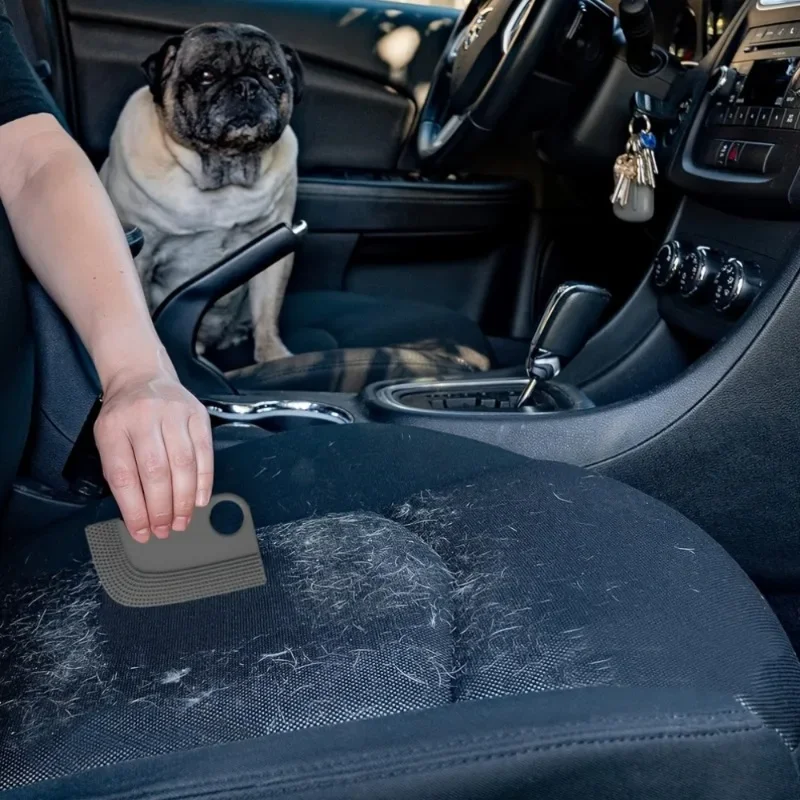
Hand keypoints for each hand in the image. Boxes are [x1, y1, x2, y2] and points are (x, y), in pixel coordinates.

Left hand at [94, 367, 213, 541]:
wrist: (143, 376)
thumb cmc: (124, 415)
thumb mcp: (108, 438)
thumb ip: (120, 472)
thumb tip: (140, 515)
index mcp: (114, 427)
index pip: (124, 476)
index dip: (135, 510)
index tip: (141, 531)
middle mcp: (144, 417)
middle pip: (156, 472)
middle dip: (162, 508)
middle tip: (165, 529)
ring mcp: (174, 413)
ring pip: (183, 465)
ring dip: (184, 500)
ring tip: (182, 520)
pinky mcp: (198, 414)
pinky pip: (205, 453)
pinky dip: (204, 481)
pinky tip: (198, 499)